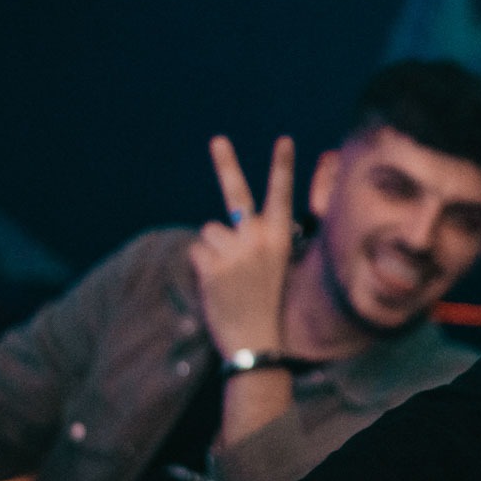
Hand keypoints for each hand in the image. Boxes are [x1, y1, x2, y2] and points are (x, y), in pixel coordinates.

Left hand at [189, 135, 294, 355]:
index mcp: (280, 237)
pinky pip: (196, 250)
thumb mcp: (276, 266)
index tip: (284, 140)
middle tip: (217, 139)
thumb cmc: (265, 302)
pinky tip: (217, 283)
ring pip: (209, 230)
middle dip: (226, 163)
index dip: (282, 166)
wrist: (256, 340)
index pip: (281, 195)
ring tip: (228, 274)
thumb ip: (257, 239)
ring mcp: (235, 250)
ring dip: (213, 249)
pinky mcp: (212, 264)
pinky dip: (201, 265)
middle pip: (236, 193)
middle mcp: (259, 238)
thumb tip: (223, 223)